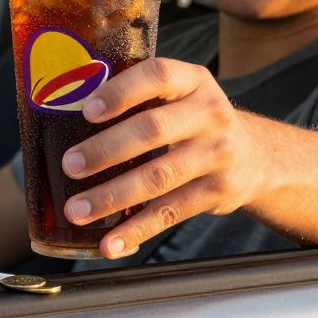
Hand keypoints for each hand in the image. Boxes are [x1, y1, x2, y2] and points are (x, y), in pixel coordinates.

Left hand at [61, 57, 271, 258]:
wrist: (254, 157)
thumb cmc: (194, 122)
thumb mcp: (180, 97)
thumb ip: (140, 98)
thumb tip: (64, 113)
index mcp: (193, 81)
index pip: (157, 75)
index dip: (121, 91)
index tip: (87, 110)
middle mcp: (210, 114)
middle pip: (153, 130)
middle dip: (105, 149)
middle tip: (70, 165)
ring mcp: (217, 155)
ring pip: (158, 177)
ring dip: (112, 196)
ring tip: (77, 210)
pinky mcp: (217, 192)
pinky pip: (170, 213)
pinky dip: (136, 230)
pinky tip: (110, 243)